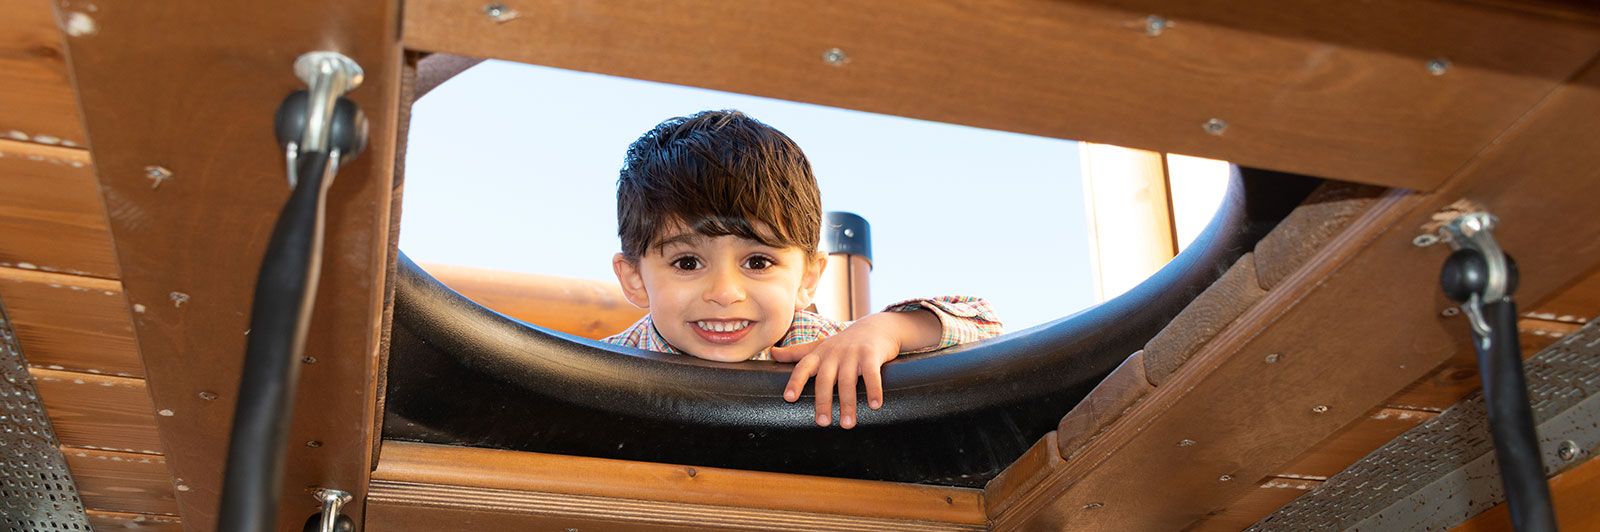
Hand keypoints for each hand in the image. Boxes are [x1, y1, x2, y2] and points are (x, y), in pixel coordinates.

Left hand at [769, 310, 937, 427]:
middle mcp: (834, 353)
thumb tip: (773, 353)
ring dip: (848, 403)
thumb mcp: (820, 346)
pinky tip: (875, 405)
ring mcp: (853, 353)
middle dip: (823, 401)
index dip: (795, 382)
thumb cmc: (844, 342)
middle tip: (822, 423)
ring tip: (847, 424)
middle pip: (825, 379)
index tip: (789, 398)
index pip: (803, 367)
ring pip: (848, 381)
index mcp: (819, 354)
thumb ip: (797, 353)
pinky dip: (874, 390)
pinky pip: (871, 374)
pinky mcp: (871, 354)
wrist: (875, 327)